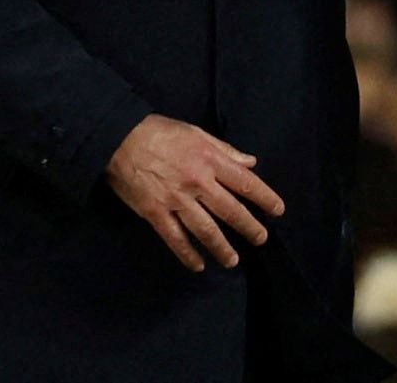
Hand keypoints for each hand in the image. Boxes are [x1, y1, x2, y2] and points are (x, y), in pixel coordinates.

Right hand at [106, 114, 285, 272]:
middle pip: (231, 211)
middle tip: (261, 239)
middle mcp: (198, 182)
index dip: (265, 198)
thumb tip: (251, 162)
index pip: (246, 183)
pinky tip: (199, 265)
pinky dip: (188, 254)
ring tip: (233, 260)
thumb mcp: (197, 133)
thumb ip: (225, 150)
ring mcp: (176, 200)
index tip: (278, 210)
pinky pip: (176, 239)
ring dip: (222, 248)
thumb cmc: (160, 132)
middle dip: (249, 228)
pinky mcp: (155, 213)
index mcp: (210, 160)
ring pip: (206, 231)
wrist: (119, 139)